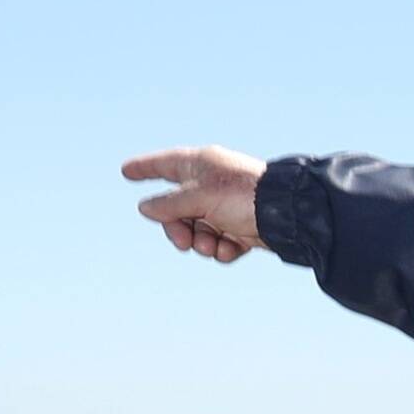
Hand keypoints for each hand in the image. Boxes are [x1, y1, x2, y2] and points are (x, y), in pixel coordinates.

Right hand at [121, 146, 265, 263]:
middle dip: (178, 229)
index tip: (125, 171)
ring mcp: (226, 206)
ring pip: (198, 230)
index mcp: (201, 166)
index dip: (145, 168)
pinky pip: (219, 242)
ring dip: (202, 242)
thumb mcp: (198, 198)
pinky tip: (233, 248)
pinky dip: (223, 248)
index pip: (165, 164)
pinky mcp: (241, 227)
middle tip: (184, 242)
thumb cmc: (242, 196)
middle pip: (177, 208)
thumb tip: (145, 207)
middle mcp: (212, 184)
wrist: (287, 215)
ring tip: (215, 245)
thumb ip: (169, 203)